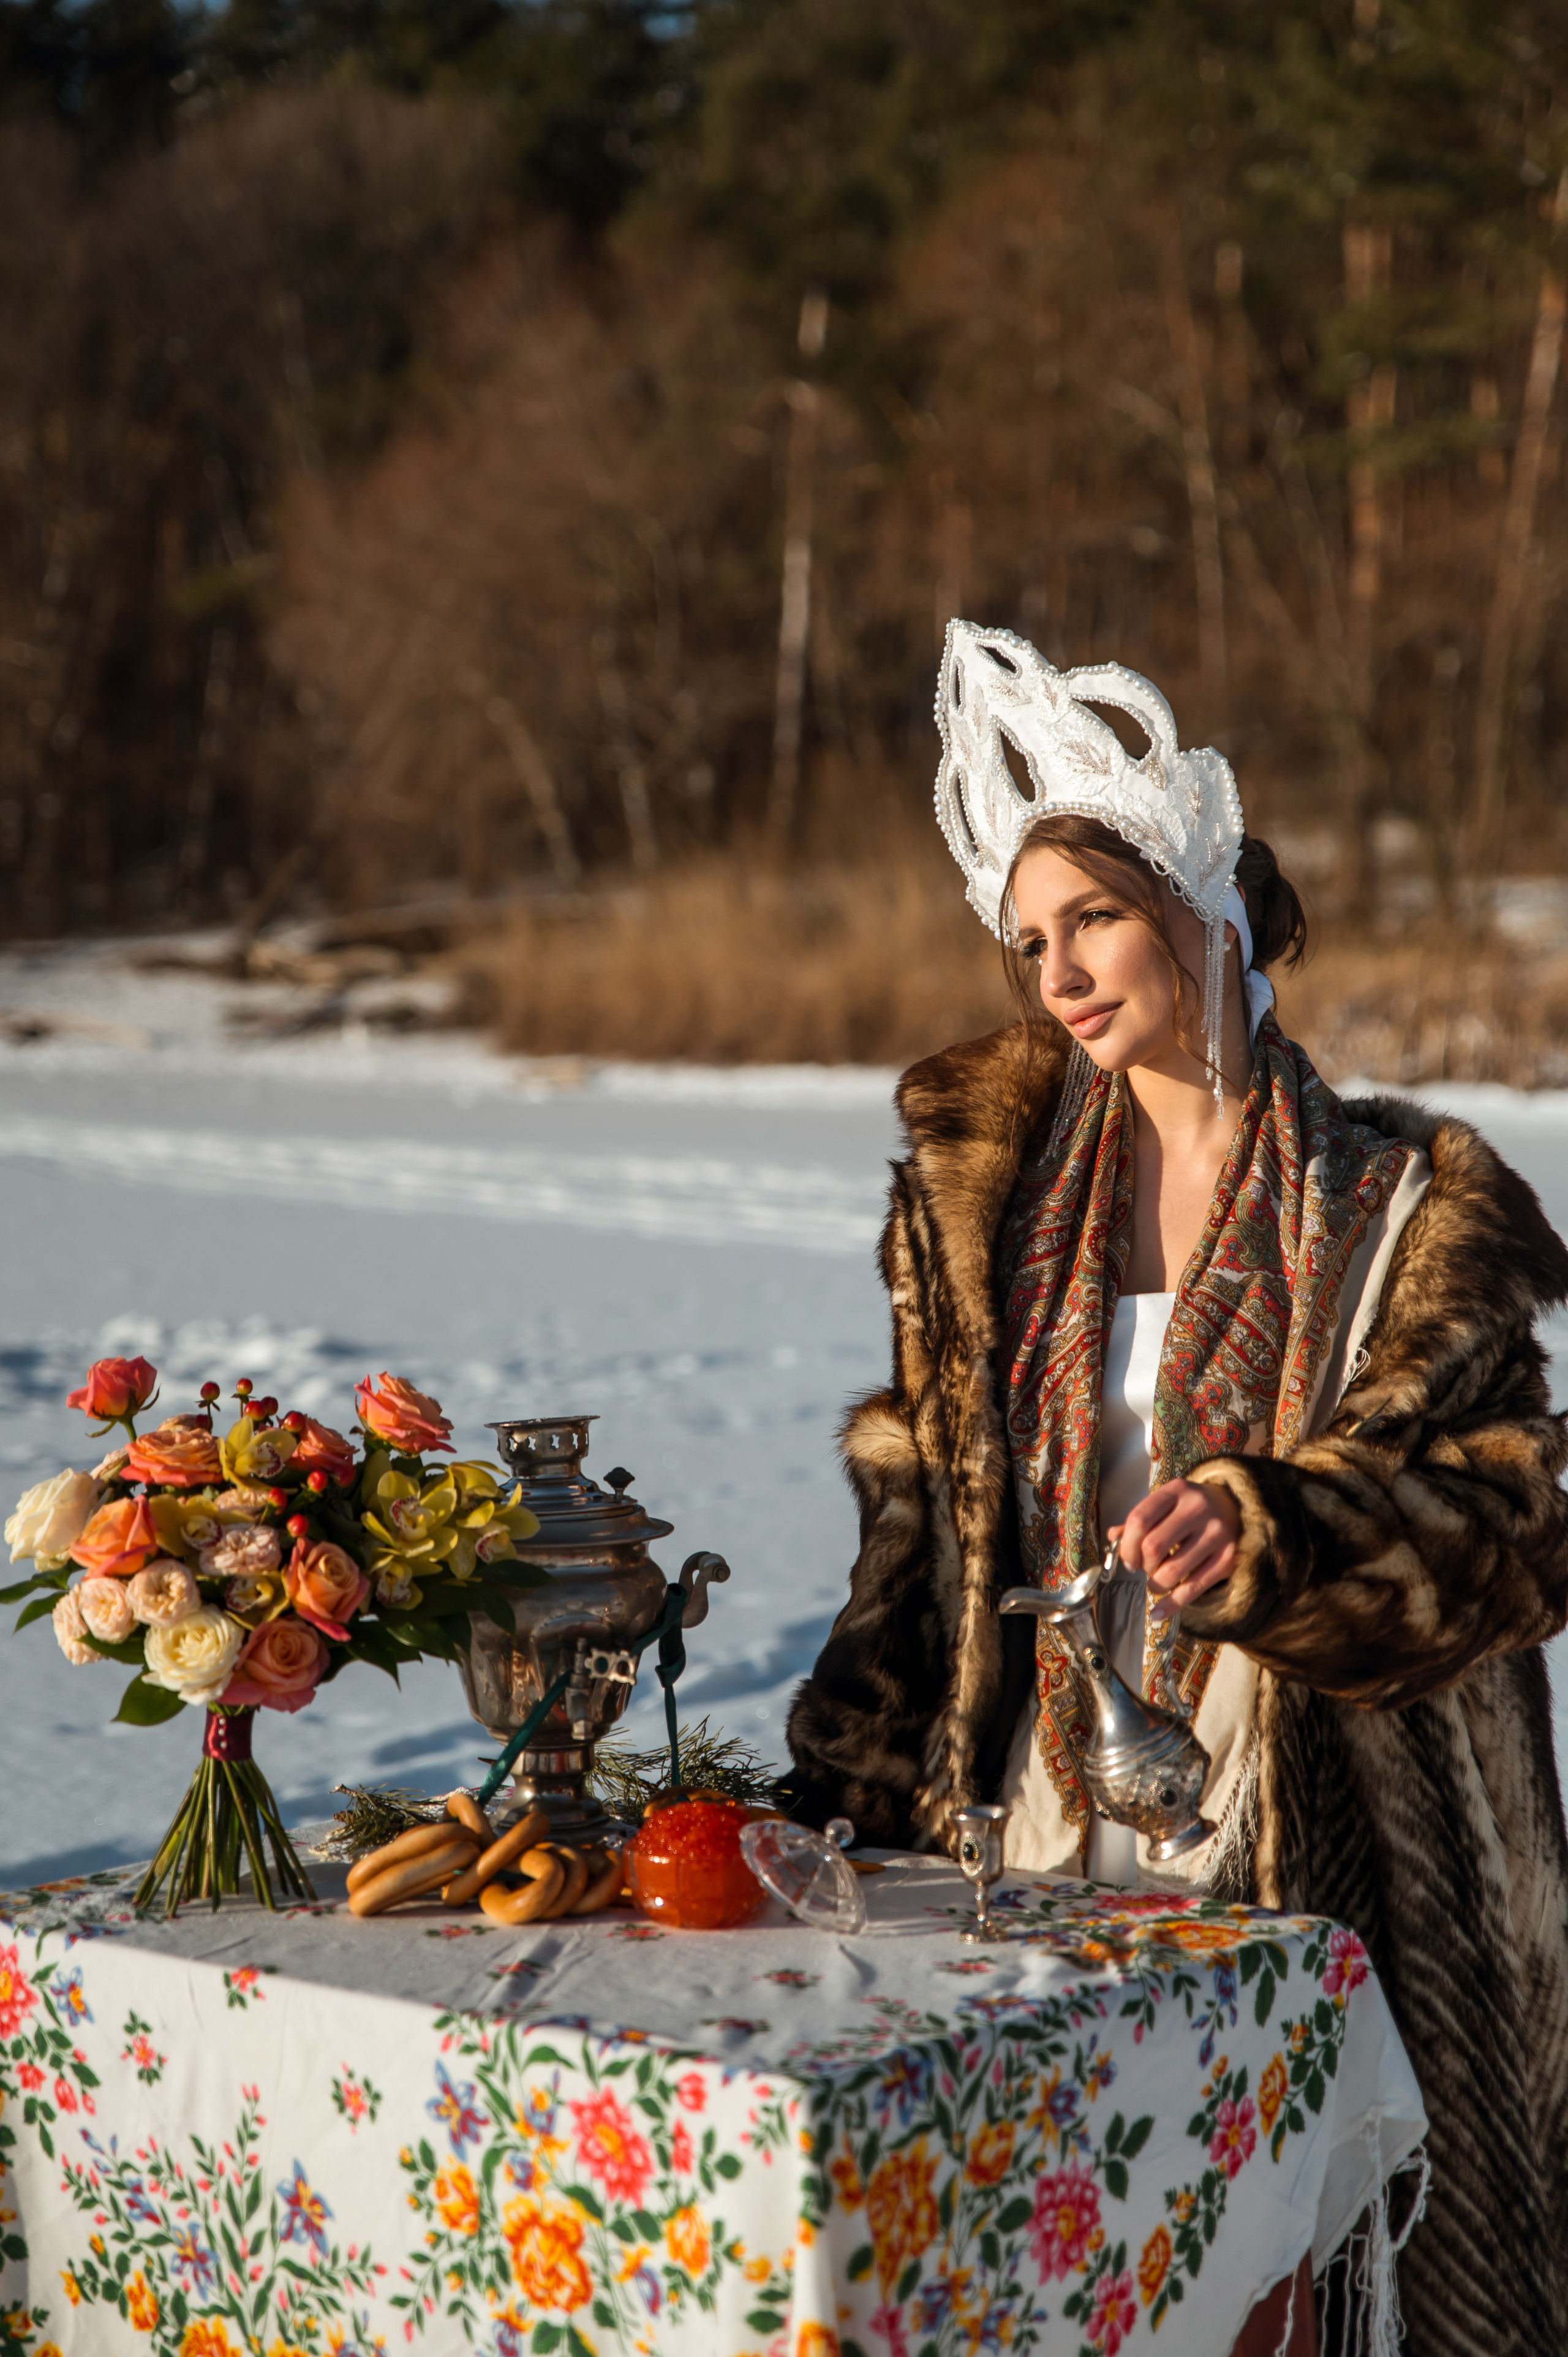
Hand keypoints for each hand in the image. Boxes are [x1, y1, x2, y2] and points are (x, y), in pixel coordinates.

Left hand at [1110, 1479, 1240, 1609]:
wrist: (1233, 1507)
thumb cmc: (1188, 1510)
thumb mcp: (1165, 1505)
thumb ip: (1139, 1521)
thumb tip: (1112, 1538)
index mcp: (1176, 1491)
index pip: (1139, 1520)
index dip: (1126, 1546)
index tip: (1127, 1560)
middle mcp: (1197, 1509)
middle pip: (1153, 1547)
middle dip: (1142, 1566)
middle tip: (1143, 1570)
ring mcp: (1215, 1533)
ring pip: (1172, 1572)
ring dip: (1155, 1585)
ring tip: (1155, 1584)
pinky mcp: (1228, 1558)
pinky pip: (1193, 1588)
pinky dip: (1171, 1605)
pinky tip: (1158, 1613)